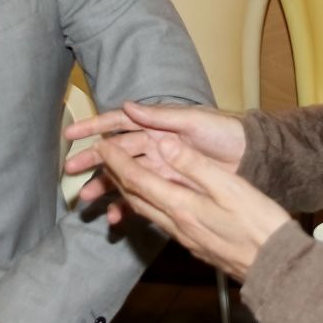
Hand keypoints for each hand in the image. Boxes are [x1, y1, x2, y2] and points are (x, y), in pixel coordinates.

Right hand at [63, 101, 246, 222]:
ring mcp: (161, 167)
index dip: (94, 128)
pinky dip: (128, 206)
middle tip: (71, 170)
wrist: (251, 156)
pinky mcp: (171, 187)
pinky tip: (115, 216)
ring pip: (125, 177)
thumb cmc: (224, 131)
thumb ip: (160, 117)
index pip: (118, 124)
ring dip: (105, 186)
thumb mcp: (193, 120)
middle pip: (116, 153)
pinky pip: (143, 197)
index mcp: (156, 126)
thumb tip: (128, 106)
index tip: (72, 135)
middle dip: (92, 161)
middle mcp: (154, 145)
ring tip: (87, 198)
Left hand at [94, 132, 291, 280]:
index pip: (137, 179)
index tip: (101, 145)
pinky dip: (147, 205)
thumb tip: (164, 143)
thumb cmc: (258, 225)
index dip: (116, 160)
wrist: (275, 268)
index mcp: (182, 206)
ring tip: (119, 177)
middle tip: (102, 157)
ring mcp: (185, 237)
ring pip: (146, 210)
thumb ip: (194, 165)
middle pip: (135, 196)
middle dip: (115, 174)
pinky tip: (154, 203)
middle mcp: (176, 224)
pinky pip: (160, 221)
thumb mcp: (229, 186)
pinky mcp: (195, 245)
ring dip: (128, 191)